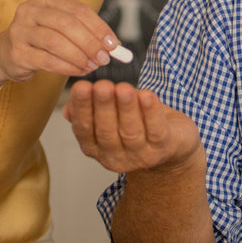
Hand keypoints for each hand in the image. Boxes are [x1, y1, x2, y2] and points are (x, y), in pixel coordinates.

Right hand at [0, 0, 117, 92]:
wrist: (4, 53)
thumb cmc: (39, 38)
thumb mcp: (60, 27)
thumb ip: (85, 32)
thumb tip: (114, 46)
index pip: (78, 9)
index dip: (99, 27)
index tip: (113, 44)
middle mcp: (29, 9)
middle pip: (67, 24)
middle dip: (90, 43)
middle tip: (104, 58)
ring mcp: (20, 30)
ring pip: (56, 42)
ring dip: (79, 56)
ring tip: (92, 66)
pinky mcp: (16, 52)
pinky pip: (47, 59)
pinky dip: (67, 67)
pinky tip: (78, 71)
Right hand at [63, 79, 201, 175]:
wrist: (174, 143)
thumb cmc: (138, 123)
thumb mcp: (110, 117)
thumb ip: (90, 111)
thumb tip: (67, 109)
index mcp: (96, 148)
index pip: (84, 129)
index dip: (82, 108)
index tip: (81, 86)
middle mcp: (115, 156)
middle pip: (106, 132)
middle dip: (103, 106)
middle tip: (102, 85)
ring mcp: (140, 156)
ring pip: (131, 131)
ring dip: (126, 108)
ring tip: (124, 88)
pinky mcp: (163, 149)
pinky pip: (156, 130)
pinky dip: (151, 112)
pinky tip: (147, 95)